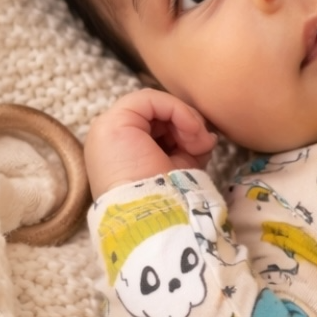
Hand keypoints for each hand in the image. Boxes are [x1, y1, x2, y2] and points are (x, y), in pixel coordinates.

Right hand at [84, 88, 217, 197]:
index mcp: (124, 153)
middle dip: (186, 124)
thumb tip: (207, 135)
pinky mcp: (114, 121)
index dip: (184, 131)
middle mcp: (112, 139)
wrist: (152, 217)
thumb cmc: (166, 200)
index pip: (158, 129)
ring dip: (184, 118)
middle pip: (157, 116)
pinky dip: (176, 110)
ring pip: (155, 105)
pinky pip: (150, 99)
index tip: (204, 148)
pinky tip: (190, 129)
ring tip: (197, 142)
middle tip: (204, 143)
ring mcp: (109, 128)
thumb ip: (190, 146)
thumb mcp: (181, 167)